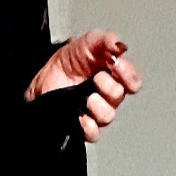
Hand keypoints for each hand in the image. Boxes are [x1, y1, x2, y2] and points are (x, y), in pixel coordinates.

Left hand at [24, 29, 141, 142]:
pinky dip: (89, 127)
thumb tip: (119, 45)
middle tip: (96, 78)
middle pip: (120, 97)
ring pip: (108, 116)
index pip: (132, 81)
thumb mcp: (88, 43)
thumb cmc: (69, 61)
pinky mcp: (81, 123)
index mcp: (113, 75)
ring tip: (89, 98)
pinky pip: (92, 134)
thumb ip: (105, 41)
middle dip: (110, 86)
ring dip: (100, 106)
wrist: (43, 74)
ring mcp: (94, 110)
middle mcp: (107, 95)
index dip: (129, 75)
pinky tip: (82, 117)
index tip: (117, 65)